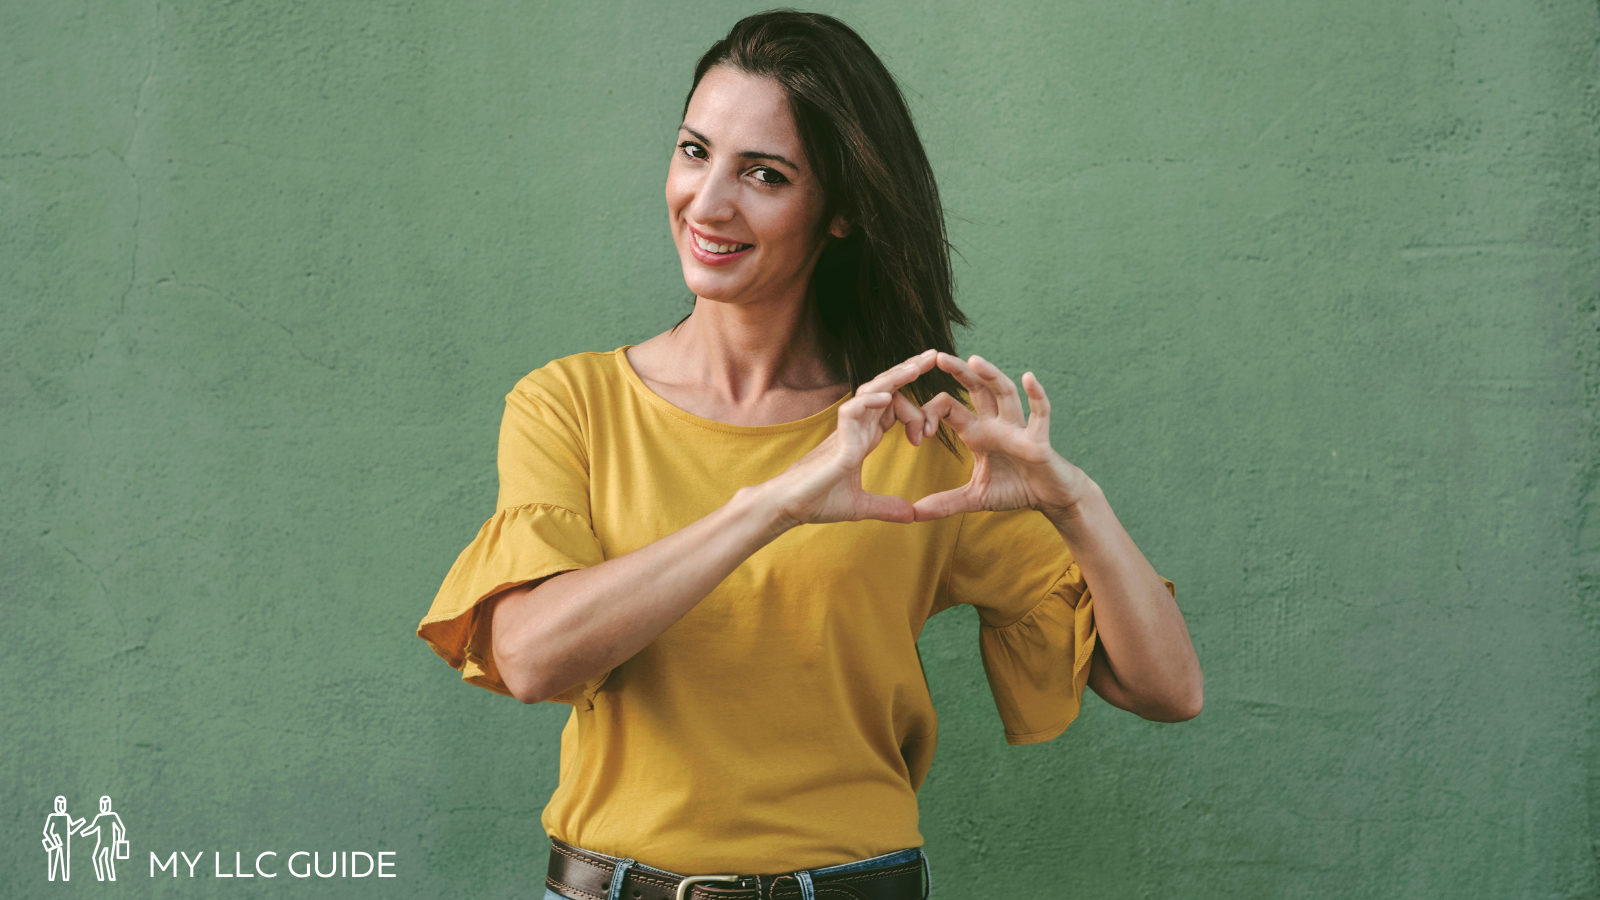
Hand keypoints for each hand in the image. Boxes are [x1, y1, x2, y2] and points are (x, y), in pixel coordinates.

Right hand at [764, 349, 939, 528]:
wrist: (788, 508)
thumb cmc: (816, 501)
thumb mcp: (860, 506)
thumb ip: (886, 507)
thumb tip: (911, 515)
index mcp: (863, 437)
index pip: (892, 407)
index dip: (914, 414)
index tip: (926, 434)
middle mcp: (856, 427)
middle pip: (885, 389)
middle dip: (908, 372)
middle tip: (933, 356)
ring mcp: (845, 431)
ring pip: (871, 392)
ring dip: (894, 378)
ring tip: (916, 366)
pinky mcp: (837, 441)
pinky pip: (852, 411)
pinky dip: (870, 402)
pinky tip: (888, 397)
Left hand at [912, 352, 1093, 520]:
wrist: (1050, 497)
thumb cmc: (1015, 489)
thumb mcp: (975, 498)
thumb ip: (945, 503)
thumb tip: (914, 514)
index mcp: (977, 432)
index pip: (949, 409)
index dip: (931, 415)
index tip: (919, 434)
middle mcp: (996, 423)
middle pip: (976, 389)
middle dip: (958, 372)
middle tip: (936, 356)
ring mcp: (1018, 428)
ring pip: (1004, 394)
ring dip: (991, 376)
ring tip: (974, 360)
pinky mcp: (1040, 439)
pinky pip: (1040, 414)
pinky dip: (1036, 396)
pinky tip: (1028, 377)